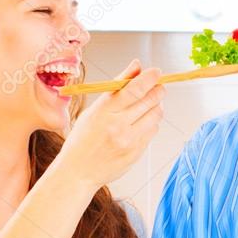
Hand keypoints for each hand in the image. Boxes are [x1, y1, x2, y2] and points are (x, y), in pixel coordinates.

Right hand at [62, 60, 164, 185]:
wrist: (78, 172)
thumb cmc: (83, 138)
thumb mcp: (93, 110)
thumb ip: (116, 88)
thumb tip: (137, 65)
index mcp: (104, 112)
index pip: (133, 90)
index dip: (149, 78)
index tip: (157, 72)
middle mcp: (118, 126)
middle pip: (148, 101)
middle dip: (157, 90)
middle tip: (159, 86)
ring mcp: (129, 141)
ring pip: (155, 116)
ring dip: (157, 106)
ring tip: (151, 103)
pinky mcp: (137, 153)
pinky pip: (152, 131)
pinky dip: (152, 123)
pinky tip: (143, 121)